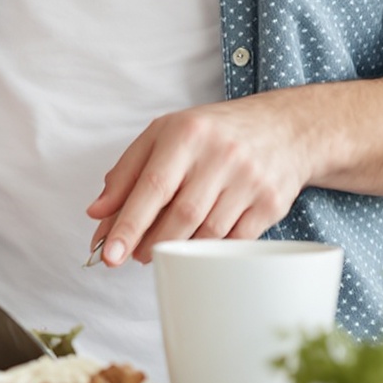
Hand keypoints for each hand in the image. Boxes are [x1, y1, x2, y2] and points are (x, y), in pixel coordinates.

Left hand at [86, 98, 309, 266]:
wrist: (284, 127)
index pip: (152, 186)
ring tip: (162, 248)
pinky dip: (211, 249)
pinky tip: (198, 244)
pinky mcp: (271, 202)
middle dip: (151, 242)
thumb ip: (126, 172)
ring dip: (180, 248)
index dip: (128, 224)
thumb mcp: (164, 135)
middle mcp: (220, 155)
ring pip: (207, 232)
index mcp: (186, 133)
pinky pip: (235, 240)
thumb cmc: (213, 132)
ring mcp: (250, 179)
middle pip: (180, 215)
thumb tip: (98, 213)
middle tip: (133, 255)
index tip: (109, 253)